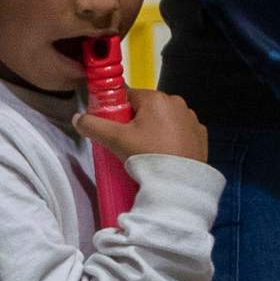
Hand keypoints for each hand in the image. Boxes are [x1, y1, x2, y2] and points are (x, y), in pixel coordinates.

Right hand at [73, 80, 209, 165]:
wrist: (178, 183)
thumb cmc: (146, 154)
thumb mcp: (114, 139)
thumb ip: (93, 125)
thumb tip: (77, 118)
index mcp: (156, 98)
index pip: (129, 97)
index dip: (119, 112)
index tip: (117, 130)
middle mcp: (178, 103)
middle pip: (147, 108)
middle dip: (137, 122)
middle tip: (130, 144)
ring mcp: (192, 119)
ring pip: (164, 120)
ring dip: (155, 130)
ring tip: (148, 152)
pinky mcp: (202, 136)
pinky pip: (180, 132)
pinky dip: (172, 140)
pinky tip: (165, 155)